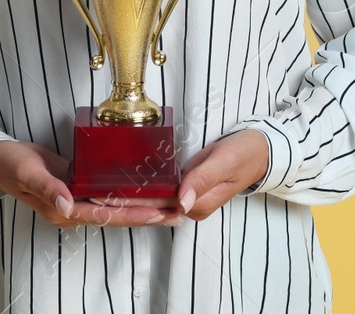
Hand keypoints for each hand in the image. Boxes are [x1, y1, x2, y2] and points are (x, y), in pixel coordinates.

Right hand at [0, 140, 177, 227]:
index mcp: (62, 210)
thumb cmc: (9, 164)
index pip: (104, 215)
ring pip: (114, 206)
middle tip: (177, 214)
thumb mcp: (26, 173)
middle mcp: (72, 208)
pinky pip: (105, 194)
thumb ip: (47, 188)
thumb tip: (68, 205)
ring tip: (169, 205)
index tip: (157, 214)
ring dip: (141, 206)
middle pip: (115, 215)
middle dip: (146, 216)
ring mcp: (75, 199)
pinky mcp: (76, 186)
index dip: (132, 215)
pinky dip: (125, 193)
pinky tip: (142, 189)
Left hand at [99, 129, 268, 221]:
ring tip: (97, 191)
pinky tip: (122, 182)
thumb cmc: (247, 152)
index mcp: (199, 204)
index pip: (159, 205)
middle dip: (123, 202)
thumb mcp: (225, 162)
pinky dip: (142, 187)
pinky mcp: (188, 185)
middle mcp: (192, 205)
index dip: (132, 202)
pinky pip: (162, 189)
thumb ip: (203, 180)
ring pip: (155, 199)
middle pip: (153, 205)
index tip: (106, 198)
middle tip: (91, 195)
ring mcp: (190, 196)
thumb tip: (181, 203)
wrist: (264, 148)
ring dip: (129, 196)